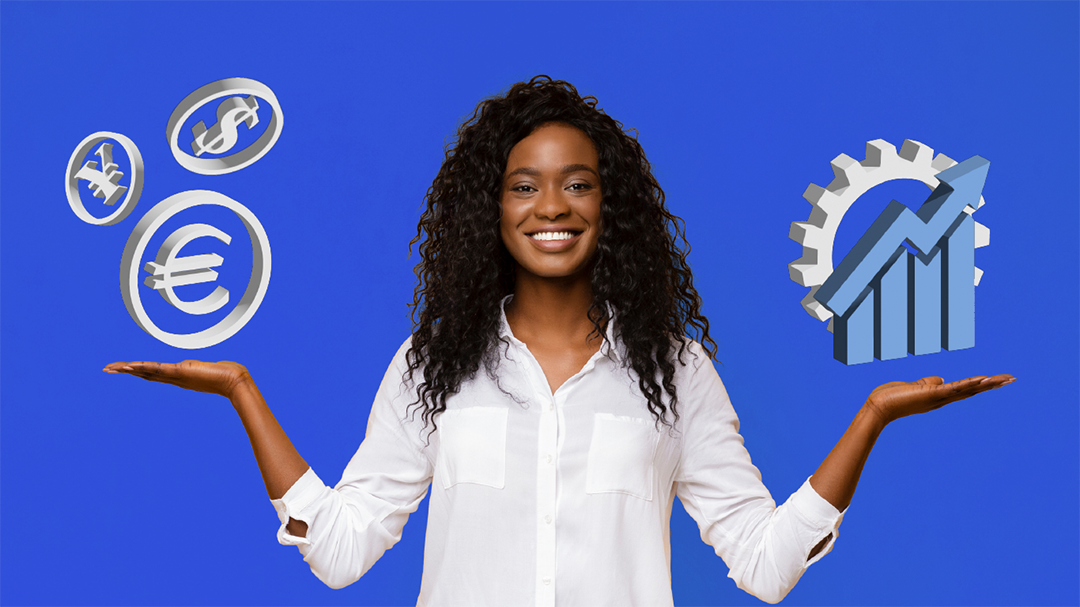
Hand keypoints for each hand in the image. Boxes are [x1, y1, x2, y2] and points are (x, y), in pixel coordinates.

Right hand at [103, 360, 251, 398]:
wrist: (234, 382)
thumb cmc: (225, 375)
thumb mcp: (207, 369)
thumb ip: (200, 368)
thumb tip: (202, 366)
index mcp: (177, 376)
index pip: (152, 372)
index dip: (136, 370)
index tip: (122, 368)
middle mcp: (174, 377)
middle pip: (145, 373)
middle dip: (126, 370)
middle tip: (107, 369)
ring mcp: (177, 376)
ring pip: (148, 371)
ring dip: (130, 369)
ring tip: (114, 368)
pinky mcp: (182, 372)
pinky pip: (159, 369)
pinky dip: (145, 367)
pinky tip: (132, 366)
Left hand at [863, 374, 1014, 426]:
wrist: (879, 408)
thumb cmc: (892, 398)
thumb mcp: (915, 387)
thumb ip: (929, 383)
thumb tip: (940, 379)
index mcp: (939, 396)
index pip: (965, 389)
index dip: (982, 384)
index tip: (998, 380)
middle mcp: (942, 399)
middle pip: (972, 390)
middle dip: (992, 384)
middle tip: (1012, 379)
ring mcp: (938, 397)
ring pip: (967, 389)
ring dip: (986, 383)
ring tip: (1004, 379)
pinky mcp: (931, 394)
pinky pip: (954, 388)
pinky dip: (968, 383)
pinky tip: (982, 379)